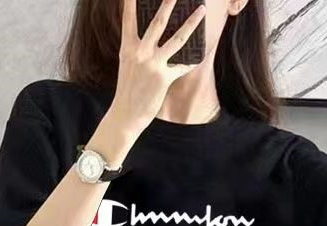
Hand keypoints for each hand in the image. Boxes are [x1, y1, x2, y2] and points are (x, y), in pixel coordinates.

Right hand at [110, 0, 206, 135]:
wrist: (126, 114)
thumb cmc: (128, 89)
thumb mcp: (127, 64)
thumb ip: (137, 48)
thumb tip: (153, 37)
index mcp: (128, 48)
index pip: (129, 20)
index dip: (130, 3)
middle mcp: (140, 53)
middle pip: (158, 23)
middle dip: (168, 4)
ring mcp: (153, 65)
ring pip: (177, 39)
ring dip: (191, 23)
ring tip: (201, 10)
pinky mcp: (164, 78)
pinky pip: (182, 66)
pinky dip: (191, 61)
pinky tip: (200, 55)